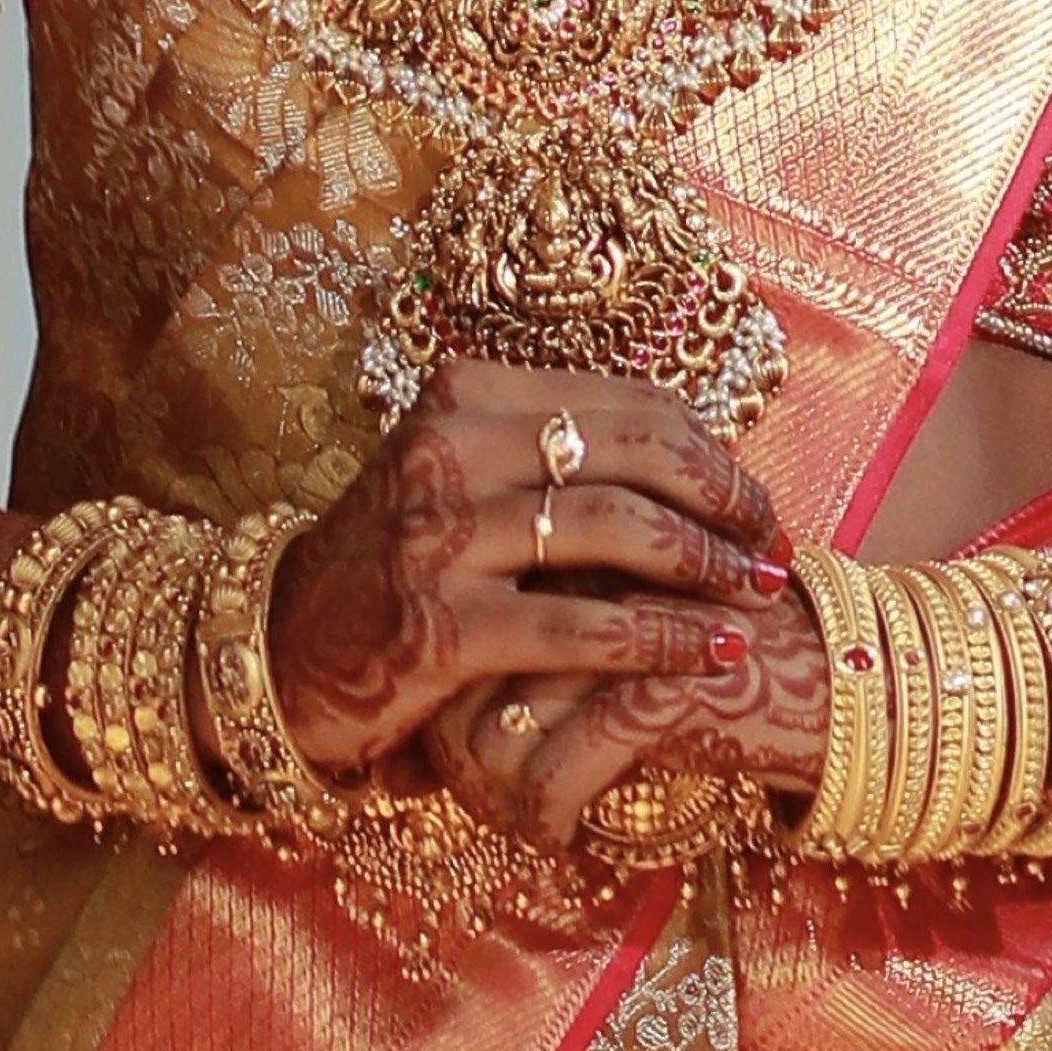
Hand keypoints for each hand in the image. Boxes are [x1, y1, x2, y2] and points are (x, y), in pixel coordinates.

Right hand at [270, 357, 789, 780]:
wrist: (277, 651)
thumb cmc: (391, 565)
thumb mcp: (457, 477)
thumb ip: (552, 453)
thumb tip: (690, 450)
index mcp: (462, 396)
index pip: (624, 403)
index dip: (710, 449)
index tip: (756, 497)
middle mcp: (446, 452)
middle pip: (632, 452)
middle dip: (725, 497)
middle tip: (774, 543)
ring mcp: (437, 540)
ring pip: (613, 531)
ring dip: (706, 566)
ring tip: (757, 593)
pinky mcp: (437, 630)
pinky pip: (580, 629)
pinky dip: (663, 640)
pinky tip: (713, 653)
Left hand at [442, 586, 832, 853]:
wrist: (849, 688)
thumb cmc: (731, 668)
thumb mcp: (634, 641)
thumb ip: (555, 647)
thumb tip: (454, 724)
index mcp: (575, 547)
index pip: (465, 621)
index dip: (444, 704)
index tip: (449, 763)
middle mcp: (588, 577)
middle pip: (465, 678)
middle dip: (460, 760)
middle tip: (481, 806)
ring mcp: (622, 631)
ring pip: (498, 728)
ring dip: (496, 798)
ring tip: (520, 825)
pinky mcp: (663, 690)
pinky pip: (559, 768)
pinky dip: (547, 817)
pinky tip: (562, 841)